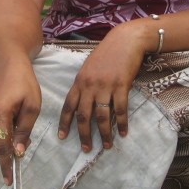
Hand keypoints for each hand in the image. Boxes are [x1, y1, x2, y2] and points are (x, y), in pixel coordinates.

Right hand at [0, 58, 40, 184]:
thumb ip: (25, 131)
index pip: (2, 146)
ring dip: (6, 143)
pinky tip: (11, 123)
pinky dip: (1, 136)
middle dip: (9, 152)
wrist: (9, 68)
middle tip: (25, 140)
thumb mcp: (33, 107)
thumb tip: (18, 153)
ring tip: (20, 125)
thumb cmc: (25, 85)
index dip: (6, 165)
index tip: (9, 180)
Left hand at [58, 25, 145, 151]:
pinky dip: (121, 123)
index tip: (62, 137)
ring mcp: (105, 86)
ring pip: (101, 116)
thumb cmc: (108, 52)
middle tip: (86, 149)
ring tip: (107, 145)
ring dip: (104, 133)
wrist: (125, 40)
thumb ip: (85, 83)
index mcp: (79, 81)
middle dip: (84, 134)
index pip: (68, 105)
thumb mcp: (90, 67)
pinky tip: (123, 132)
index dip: (65, 123)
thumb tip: (83, 100)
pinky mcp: (121, 86)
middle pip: (83, 115)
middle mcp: (89, 85)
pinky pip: (119, 109)